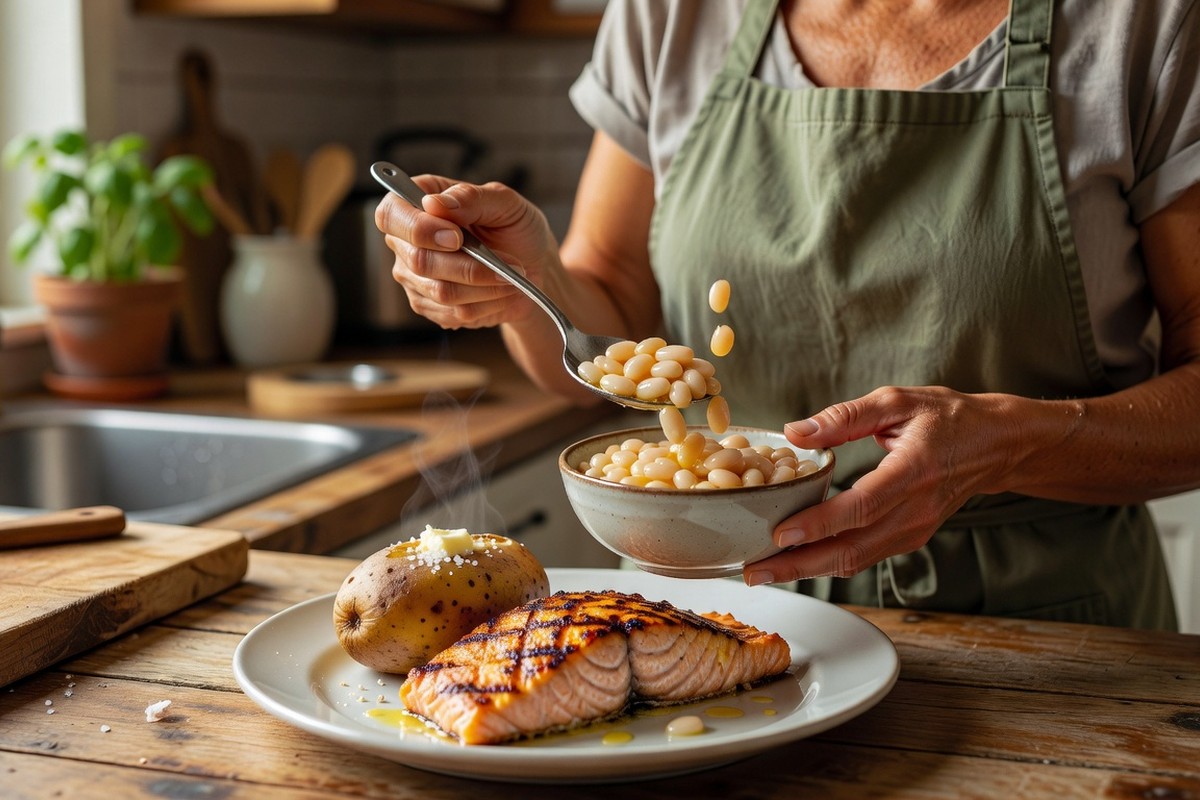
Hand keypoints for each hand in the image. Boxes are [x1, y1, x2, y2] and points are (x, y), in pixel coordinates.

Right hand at [374, 176, 559, 329]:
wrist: (533, 268)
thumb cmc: (515, 228)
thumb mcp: (505, 202)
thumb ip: (470, 197)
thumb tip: (433, 203)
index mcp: (416, 202)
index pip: (391, 214)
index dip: (418, 228)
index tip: (457, 237)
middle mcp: (406, 240)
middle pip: (419, 260)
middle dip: (469, 266)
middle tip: (508, 264)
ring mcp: (413, 276)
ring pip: (440, 291)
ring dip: (485, 286)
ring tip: (511, 277)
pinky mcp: (429, 305)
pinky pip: (453, 312)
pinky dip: (486, 303)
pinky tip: (501, 291)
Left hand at [743, 386, 1018, 584]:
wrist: (996, 446)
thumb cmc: (946, 418)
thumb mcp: (897, 401)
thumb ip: (845, 417)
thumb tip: (796, 432)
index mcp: (914, 469)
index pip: (863, 505)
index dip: (821, 523)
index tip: (781, 533)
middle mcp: (916, 509)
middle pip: (854, 548)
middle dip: (800, 565)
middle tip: (755, 570)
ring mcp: (916, 529)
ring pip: (857, 560)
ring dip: (808, 571)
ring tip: (764, 571)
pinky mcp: (911, 538)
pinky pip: (865, 557)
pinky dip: (828, 564)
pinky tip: (796, 561)